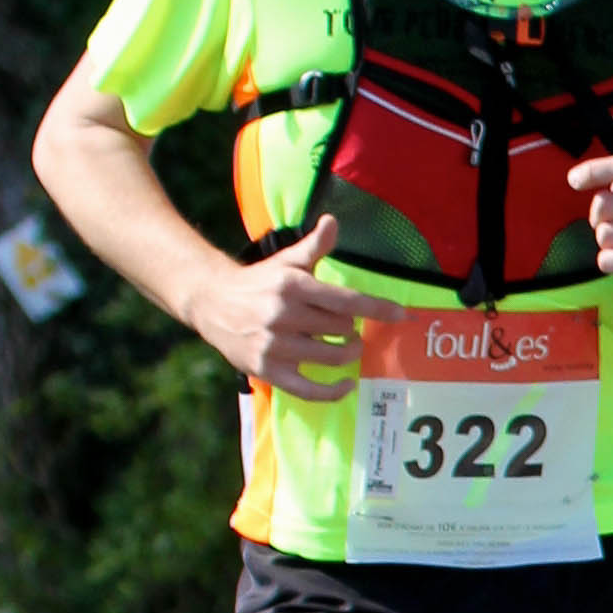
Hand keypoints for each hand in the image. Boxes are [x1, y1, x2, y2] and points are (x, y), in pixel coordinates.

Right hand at [198, 217, 368, 400]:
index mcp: (293, 286)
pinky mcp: (268, 370)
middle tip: (347, 327)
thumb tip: (333, 222)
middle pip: (342, 328)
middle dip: (351, 328)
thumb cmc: (259, 282)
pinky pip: (309, 389)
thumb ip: (314, 246)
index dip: (377, 308)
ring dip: (347, 353)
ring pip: (331, 356)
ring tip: (347, 346)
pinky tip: (346, 384)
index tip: (401, 314)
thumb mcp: (287, 262)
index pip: (345, 300)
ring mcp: (275, 345)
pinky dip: (333, 391)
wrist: (212, 302)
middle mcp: (283, 315)